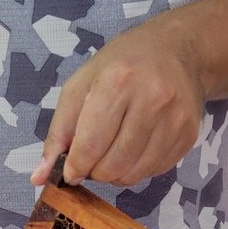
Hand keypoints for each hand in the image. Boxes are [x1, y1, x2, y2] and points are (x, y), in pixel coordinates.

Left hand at [31, 14, 203, 188]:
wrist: (177, 50)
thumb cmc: (121, 65)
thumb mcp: (80, 86)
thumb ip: (58, 133)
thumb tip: (39, 178)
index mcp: (118, 81)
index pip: (90, 145)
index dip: (76, 167)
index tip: (71, 170)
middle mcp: (151, 99)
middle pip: (112, 166)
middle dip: (95, 171)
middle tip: (93, 157)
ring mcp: (174, 118)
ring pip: (133, 175)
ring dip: (115, 174)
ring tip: (113, 152)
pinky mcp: (188, 135)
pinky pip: (153, 172)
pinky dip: (137, 169)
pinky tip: (135, 148)